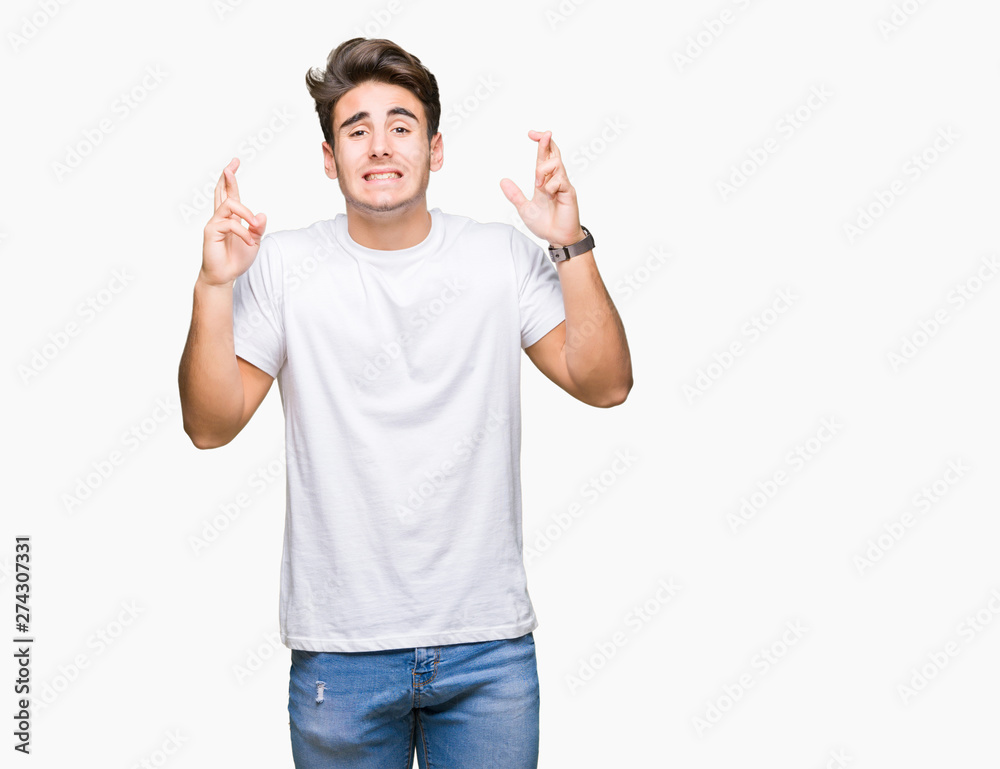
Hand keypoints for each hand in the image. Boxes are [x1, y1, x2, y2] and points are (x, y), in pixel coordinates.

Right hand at [200, 157, 266, 286]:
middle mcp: (221, 217)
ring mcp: (214, 223)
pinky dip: (243, 232)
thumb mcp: (254, 241)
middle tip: (232, 164)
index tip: (234, 163)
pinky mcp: (211, 232)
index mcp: (231, 217)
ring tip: (255, 228)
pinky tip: (250, 243)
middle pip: (222, 191)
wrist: (224, 276)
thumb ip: (258, 228)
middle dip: (228, 177)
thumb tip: (261, 215)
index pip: (230, 194)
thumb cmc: (237, 259)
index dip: (231, 179)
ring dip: (246, 214)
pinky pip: (230, 224)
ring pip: (230, 205)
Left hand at [499, 130, 583, 247]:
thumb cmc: (545, 224)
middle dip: (546, 141)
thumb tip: (503, 181)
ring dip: (543, 171)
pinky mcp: (569, 193)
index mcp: (545, 181)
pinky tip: (549, 196)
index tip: (532, 134)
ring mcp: (563, 185)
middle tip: (539, 134)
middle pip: (553, 153)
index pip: (544, 157)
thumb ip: (515, 195)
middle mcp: (555, 180)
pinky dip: (550, 186)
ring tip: (538, 186)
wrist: (557, 238)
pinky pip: (560, 181)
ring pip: (556, 164)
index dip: (540, 143)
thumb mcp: (524, 208)